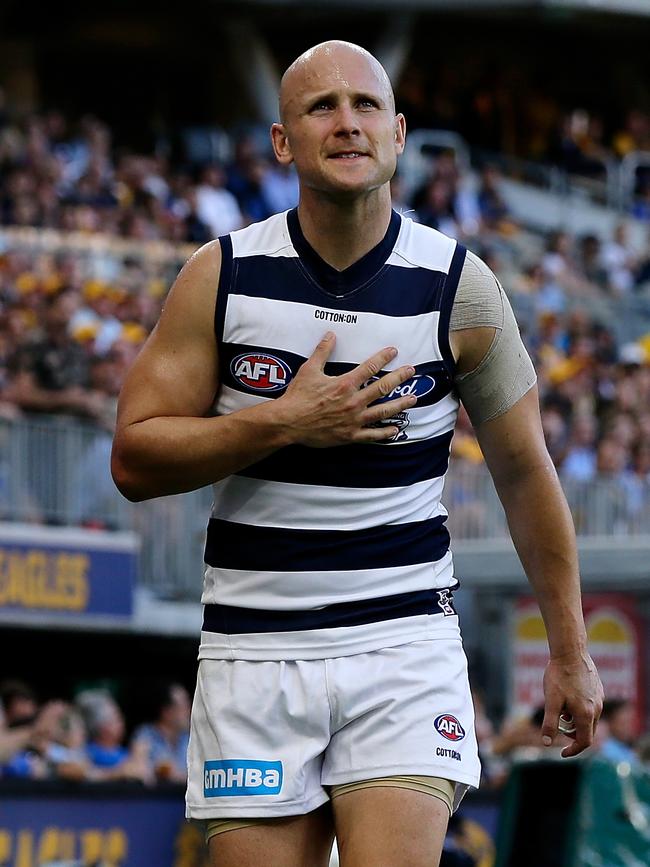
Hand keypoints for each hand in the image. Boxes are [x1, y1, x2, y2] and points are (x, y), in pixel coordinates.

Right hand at [277, 332, 416, 446]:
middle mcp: (353, 401)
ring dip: (400, 404)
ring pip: (383, 411)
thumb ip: (322, 352)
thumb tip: (330, 335)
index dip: (383, 357)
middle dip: (399, 377)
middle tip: (411, 371)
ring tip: (412, 399)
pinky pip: (372, 435)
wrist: (289, 422)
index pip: (370, 367)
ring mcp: (354, 419)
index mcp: (345, 384)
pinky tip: (395, 430)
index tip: (393, 351)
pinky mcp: (350, 435)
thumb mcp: (309, 370)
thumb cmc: (298, 396)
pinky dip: (385, 433)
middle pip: (383, 387)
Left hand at [541, 651, 603, 757]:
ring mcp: (599, 699)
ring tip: (561, 709)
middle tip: (558, 728)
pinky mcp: (598, 690)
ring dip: (576, 721)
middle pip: (587, 732)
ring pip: (589, 719)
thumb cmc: (559, 676)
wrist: (570, 652)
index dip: (573, 750)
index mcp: (586, 714)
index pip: (584, 742)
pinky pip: (591, 707)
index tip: (562, 753)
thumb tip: (546, 743)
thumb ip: (550, 724)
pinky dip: (580, 710)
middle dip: (573, 735)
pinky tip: (568, 698)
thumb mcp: (551, 701)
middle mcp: (596, 709)